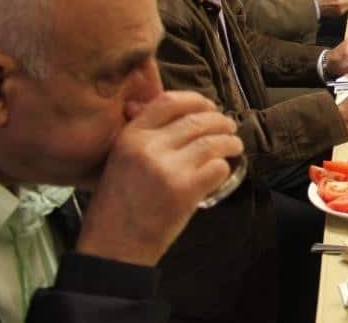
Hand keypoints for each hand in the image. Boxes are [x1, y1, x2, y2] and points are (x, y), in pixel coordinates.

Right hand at [77, 91, 242, 266]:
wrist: (113, 248)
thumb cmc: (117, 206)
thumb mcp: (119, 160)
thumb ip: (143, 135)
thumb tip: (173, 109)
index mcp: (130, 137)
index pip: (169, 101)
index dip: (196, 100)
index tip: (208, 106)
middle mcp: (149, 147)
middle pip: (197, 120)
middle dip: (220, 121)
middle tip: (228, 126)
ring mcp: (169, 168)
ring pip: (213, 141)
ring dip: (230, 141)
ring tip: (234, 145)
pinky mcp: (186, 190)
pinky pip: (218, 167)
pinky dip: (225, 167)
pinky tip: (223, 169)